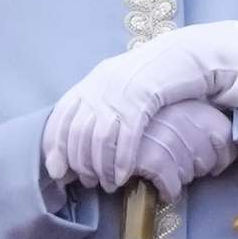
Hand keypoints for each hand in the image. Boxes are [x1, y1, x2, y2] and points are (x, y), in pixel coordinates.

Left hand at [42, 20, 237, 189]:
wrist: (182, 54)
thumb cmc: (152, 75)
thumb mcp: (119, 83)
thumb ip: (99, 103)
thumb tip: (81, 139)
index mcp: (92, 82)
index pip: (61, 118)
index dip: (55, 148)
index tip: (56, 172)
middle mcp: (100, 86)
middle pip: (78, 133)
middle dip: (80, 163)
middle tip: (87, 182)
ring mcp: (120, 93)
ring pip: (99, 139)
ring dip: (100, 167)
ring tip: (106, 184)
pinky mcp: (142, 100)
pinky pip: (126, 137)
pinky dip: (121, 160)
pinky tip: (122, 176)